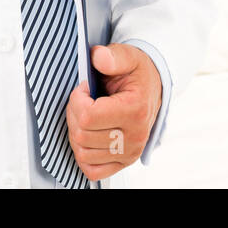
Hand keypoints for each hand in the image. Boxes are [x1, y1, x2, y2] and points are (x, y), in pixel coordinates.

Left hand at [65, 43, 161, 181]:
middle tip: (83, 100)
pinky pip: (92, 171)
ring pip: (83, 154)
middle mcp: (135, 136)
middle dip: (75, 114)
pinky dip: (84, 156)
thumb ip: (113, 56)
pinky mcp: (124, 162)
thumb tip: (98, 58)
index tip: (84, 88)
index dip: (77, 99)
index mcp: (135, 110)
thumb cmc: (138, 74)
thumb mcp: (128, 57)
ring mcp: (130, 153)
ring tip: (86, 116)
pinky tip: (88, 136)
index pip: (89, 116)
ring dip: (77, 133)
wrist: (153, 87)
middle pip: (82, 135)